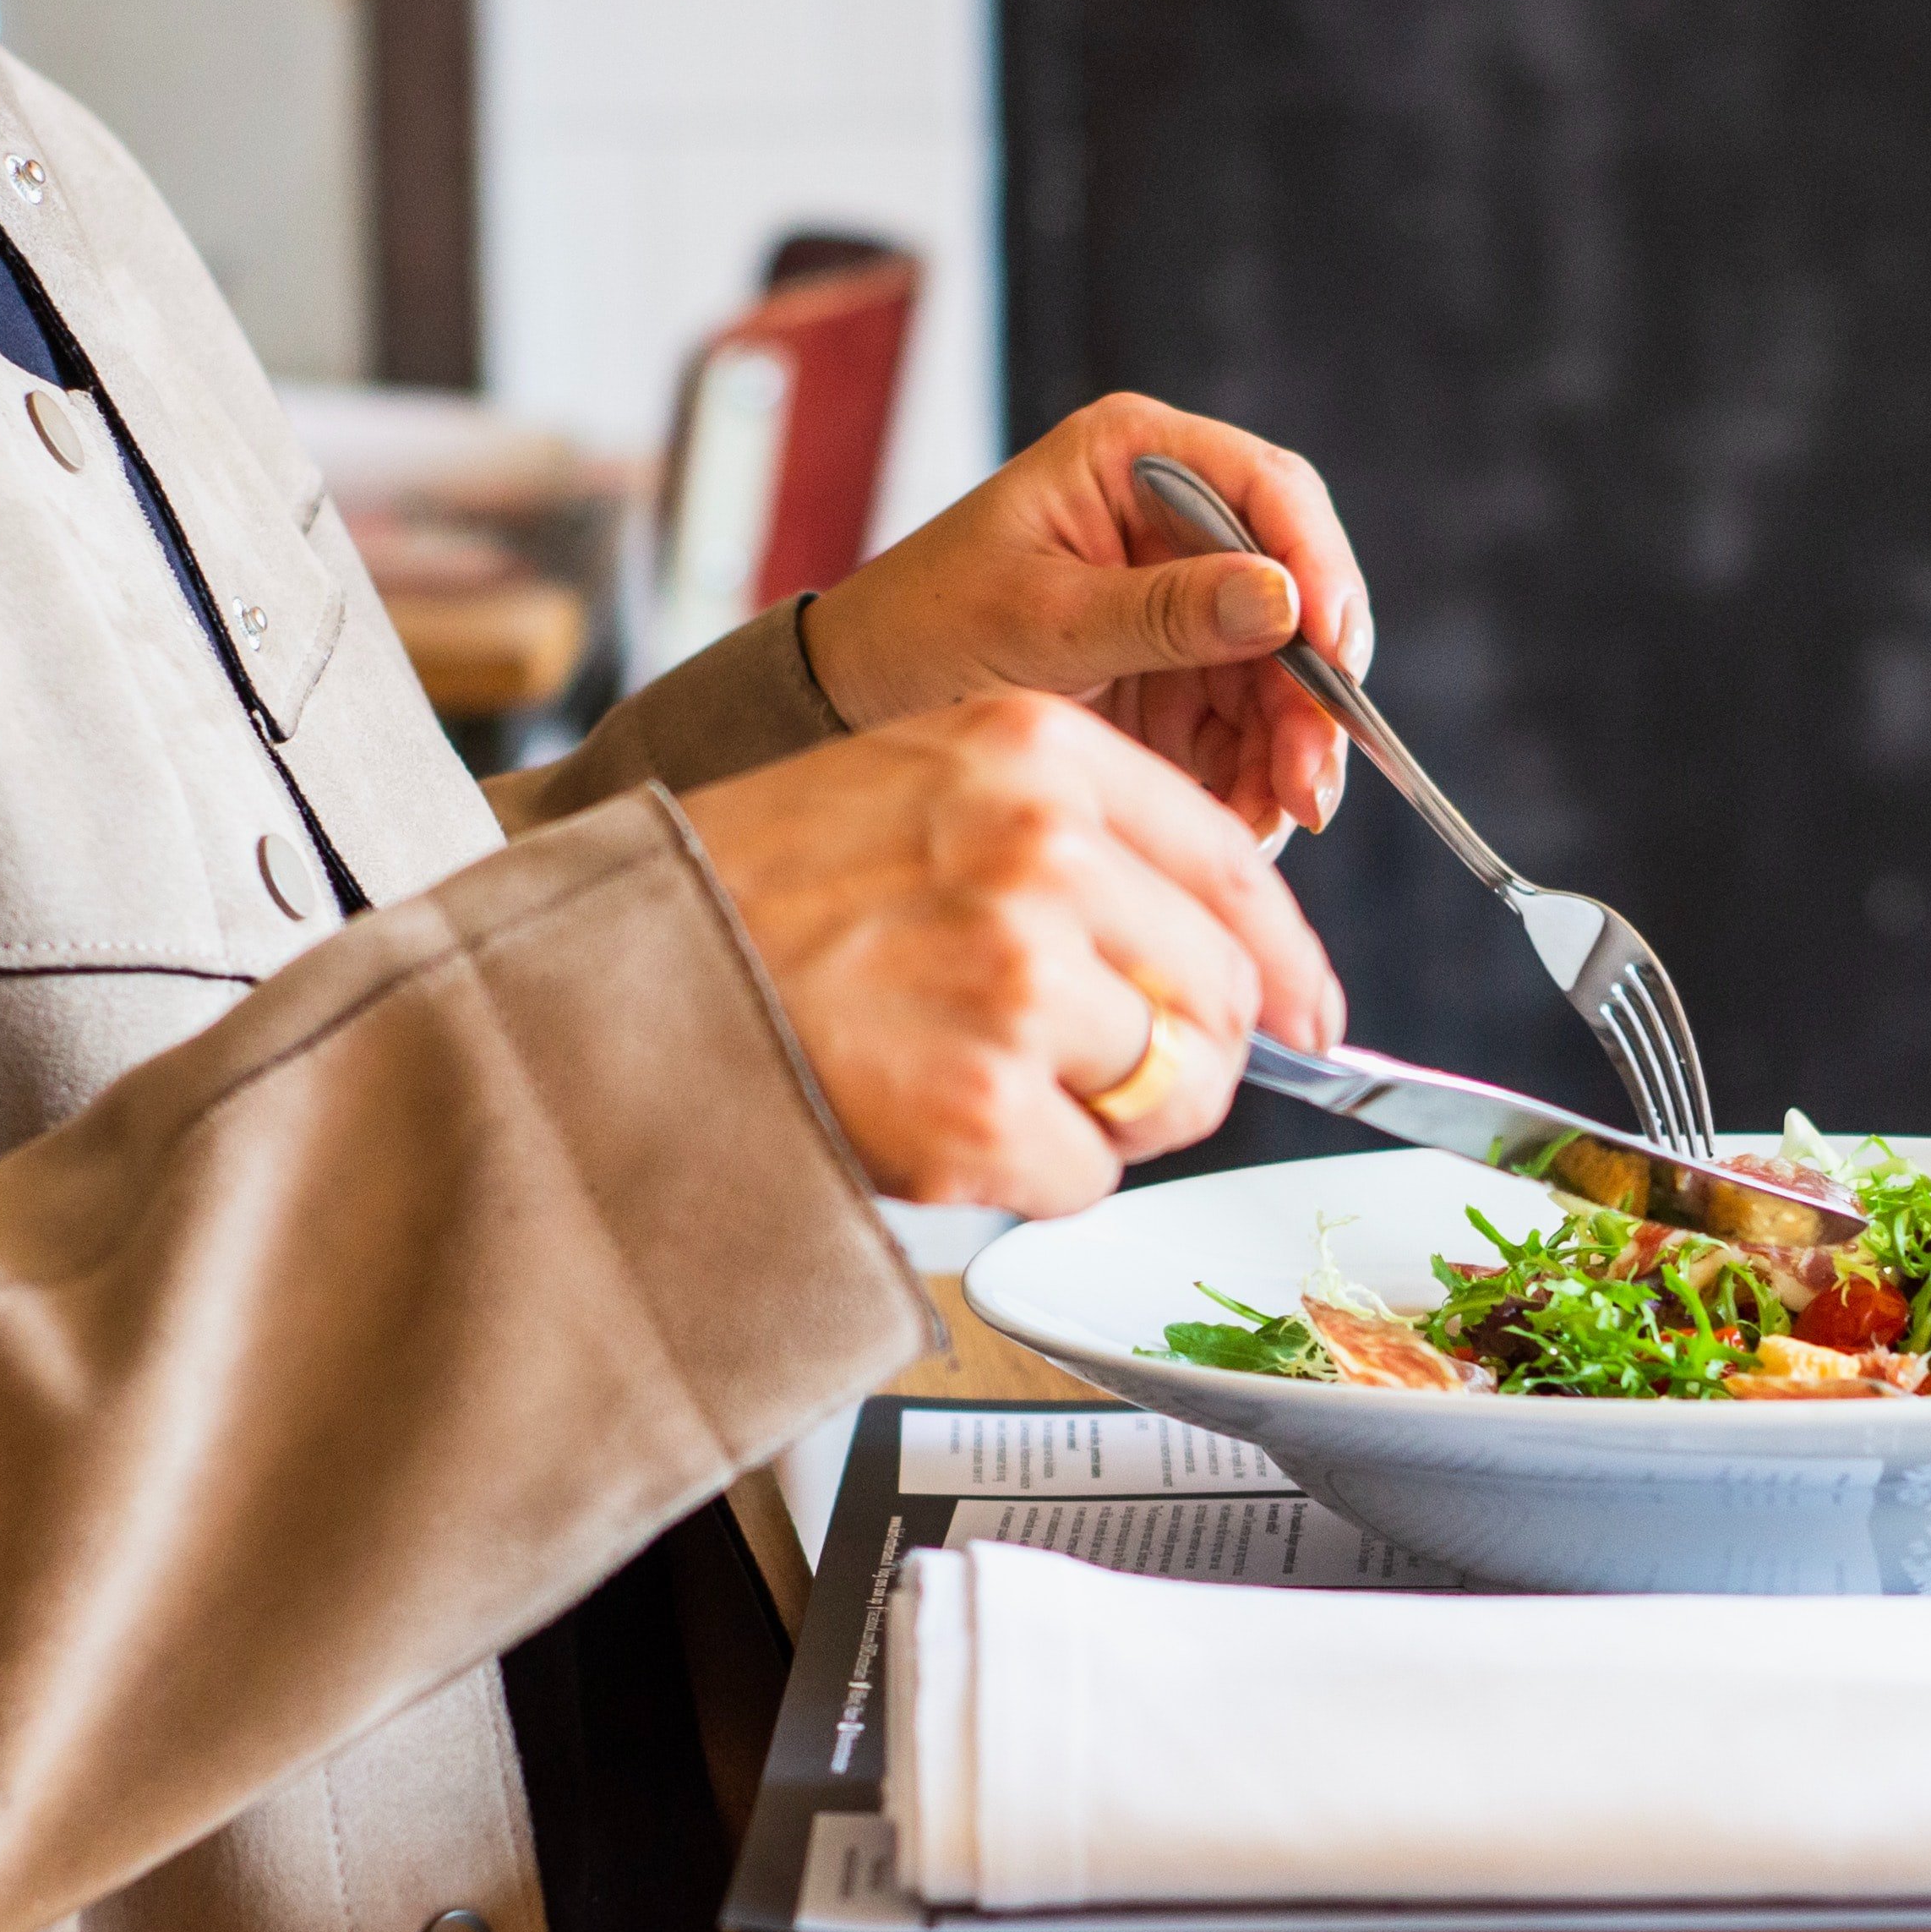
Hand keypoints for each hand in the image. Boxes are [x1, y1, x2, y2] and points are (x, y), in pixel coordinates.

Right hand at [681, 696, 1342, 1214]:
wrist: (616, 978)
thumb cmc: (758, 890)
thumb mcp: (919, 784)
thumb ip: (1069, 834)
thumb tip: (1227, 950)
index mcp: (1035, 753)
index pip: (1234, 867)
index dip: (1288, 962)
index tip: (1314, 1017)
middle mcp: (1042, 853)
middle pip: (1223, 994)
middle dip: (1189, 1057)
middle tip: (1108, 1078)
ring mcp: (1015, 982)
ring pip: (1169, 1092)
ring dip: (1103, 1118)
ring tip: (987, 1085)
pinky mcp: (982, 1107)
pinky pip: (1089, 1177)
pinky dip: (1032, 1178)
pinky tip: (940, 1129)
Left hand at [798, 394, 1367, 838]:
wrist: (858, 703)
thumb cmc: (923, 629)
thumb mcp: (1038, 619)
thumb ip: (1162, 613)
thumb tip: (1284, 602)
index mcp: (1135, 458)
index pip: (1267, 491)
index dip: (1318, 563)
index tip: (1333, 646)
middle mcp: (1176, 521)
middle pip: (1294, 592)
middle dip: (1311, 690)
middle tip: (1312, 777)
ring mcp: (1184, 602)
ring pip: (1282, 672)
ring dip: (1290, 749)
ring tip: (1274, 819)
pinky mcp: (1180, 676)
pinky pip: (1248, 726)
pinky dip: (1255, 777)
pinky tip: (1245, 822)